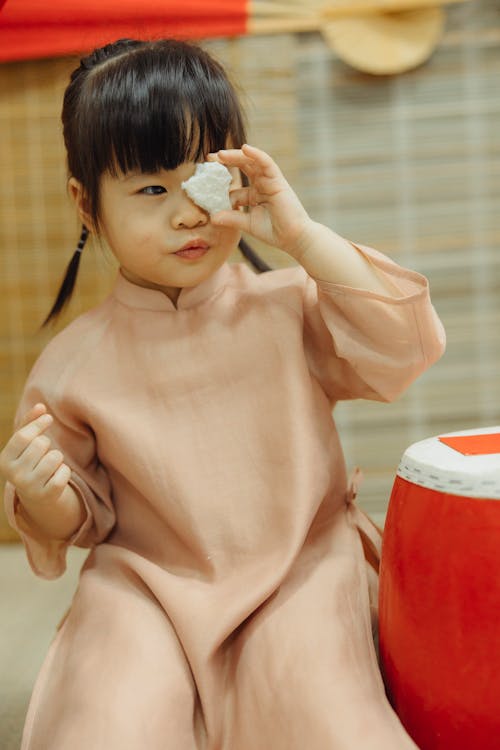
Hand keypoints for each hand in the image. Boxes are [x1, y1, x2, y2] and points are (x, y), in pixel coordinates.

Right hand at [0, 403, 72, 526]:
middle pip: (41, 444)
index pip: (23, 436)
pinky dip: (65, 470)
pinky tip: (56, 476)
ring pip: (55, 457)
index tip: (49, 417)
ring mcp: (30, 488)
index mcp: (4, 461)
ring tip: (49, 465)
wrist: (36, 494)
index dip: (38, 424)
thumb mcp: (25, 443)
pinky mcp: (47, 495)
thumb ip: (30, 423)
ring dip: (57, 457)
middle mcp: (13, 476)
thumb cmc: (30, 461)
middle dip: (47, 443)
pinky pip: (65, 472)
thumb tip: (40, 406)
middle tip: (43, 453)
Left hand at [208, 144, 311, 256]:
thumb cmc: (275, 232)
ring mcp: (270, 181)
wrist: (294, 239)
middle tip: (209, 158)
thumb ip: (231, 218)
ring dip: (236, 156)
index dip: (220, 182)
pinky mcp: (278, 181)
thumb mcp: (248, 224)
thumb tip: (212, 217)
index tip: (205, 179)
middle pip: (242, 167)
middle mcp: (262, 185)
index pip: (235, 185)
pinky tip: (244, 149)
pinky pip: (267, 163)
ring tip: (220, 154)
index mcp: (255, 194)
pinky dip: (257, 154)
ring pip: (252, 162)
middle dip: (226, 161)